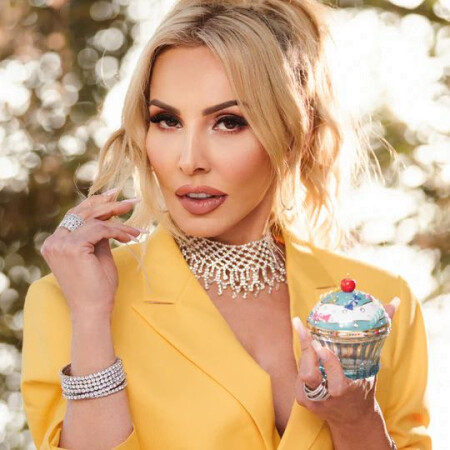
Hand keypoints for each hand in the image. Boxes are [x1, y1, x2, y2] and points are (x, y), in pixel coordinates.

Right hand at [40, 189, 145, 321]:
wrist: (94, 310)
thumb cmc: (98, 288)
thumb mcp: (97, 255)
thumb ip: (97, 236)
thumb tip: (107, 217)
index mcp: (55, 243)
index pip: (76, 217)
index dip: (95, 205)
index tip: (114, 197)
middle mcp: (53, 242)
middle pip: (83, 213)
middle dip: (108, 205)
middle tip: (130, 201)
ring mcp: (60, 244)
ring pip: (95, 221)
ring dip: (120, 223)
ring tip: (137, 229)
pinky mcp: (73, 247)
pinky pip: (101, 230)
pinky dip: (119, 231)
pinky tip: (132, 236)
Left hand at [291, 297, 400, 426]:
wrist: (352, 419)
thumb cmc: (363, 387)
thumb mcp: (372, 365)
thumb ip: (378, 335)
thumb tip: (394, 302)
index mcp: (346, 393)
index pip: (335, 380)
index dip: (327, 362)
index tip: (320, 343)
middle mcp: (327, 399)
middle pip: (309, 375)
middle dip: (306, 350)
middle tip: (301, 326)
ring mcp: (312, 400)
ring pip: (302, 373)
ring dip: (304, 352)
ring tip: (303, 330)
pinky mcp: (302, 399)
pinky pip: (299, 375)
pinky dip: (304, 360)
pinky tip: (307, 348)